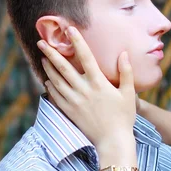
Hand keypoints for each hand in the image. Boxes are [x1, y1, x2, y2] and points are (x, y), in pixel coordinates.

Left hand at [37, 27, 136, 150]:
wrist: (113, 141)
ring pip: (56, 80)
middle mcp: (84, 91)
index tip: (69, 29)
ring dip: (48, 67)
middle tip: (41, 42)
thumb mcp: (129, 94)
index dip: (77, 42)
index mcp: (99, 84)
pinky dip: (50, 86)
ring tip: (43, 57)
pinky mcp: (70, 111)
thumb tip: (123, 54)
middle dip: (51, 53)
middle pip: (64, 68)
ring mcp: (75, 101)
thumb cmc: (123, 117)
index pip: (86, 57)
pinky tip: (48, 79)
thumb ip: (126, 73)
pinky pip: (56, 96)